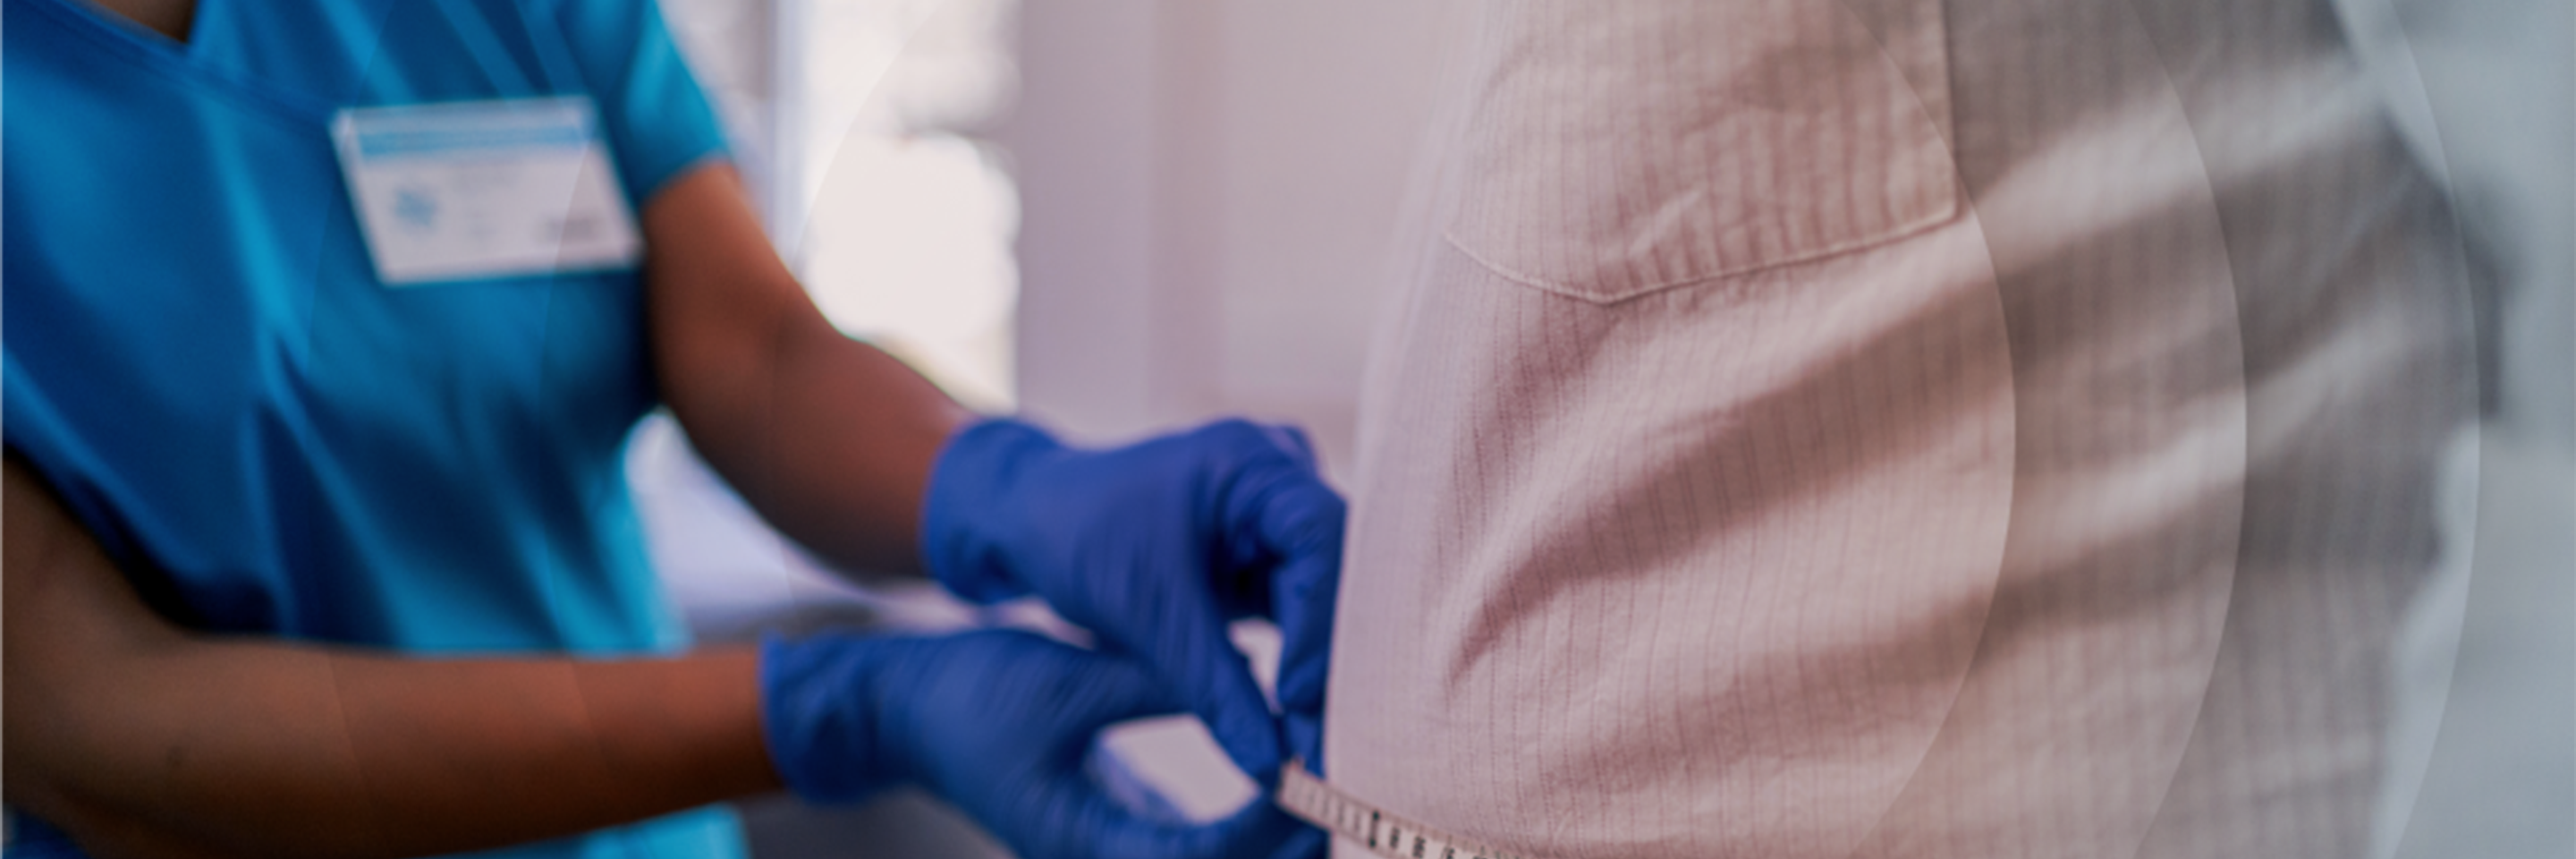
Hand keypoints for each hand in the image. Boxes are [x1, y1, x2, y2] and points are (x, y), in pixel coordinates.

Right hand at [761, 630, 1318, 858]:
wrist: (908, 713)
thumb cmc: (971, 695)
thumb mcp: (1063, 678)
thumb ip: (1156, 679)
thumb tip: (1251, 672)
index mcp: (1086, 844)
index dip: (1272, 824)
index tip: (1312, 767)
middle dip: (1292, 842)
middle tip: (1349, 777)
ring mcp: (1118, 854)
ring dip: (1278, 838)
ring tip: (1331, 773)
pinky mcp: (1127, 833)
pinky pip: (1205, 848)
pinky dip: (1253, 824)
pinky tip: (1290, 772)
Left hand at [919, 418, 1346, 782]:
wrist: (1030, 524)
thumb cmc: (1075, 537)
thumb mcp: (1146, 613)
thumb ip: (1214, 689)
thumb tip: (1272, 768)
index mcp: (1251, 462)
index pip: (1320, 538)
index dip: (1321, 622)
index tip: (1296, 698)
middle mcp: (1279, 482)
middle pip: (1338, 573)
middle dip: (1331, 659)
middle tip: (1327, 744)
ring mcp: (1276, 520)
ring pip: (1325, 602)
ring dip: (1320, 671)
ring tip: (1318, 747)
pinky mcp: (1266, 559)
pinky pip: (1300, 615)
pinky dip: (1298, 666)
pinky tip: (1301, 725)